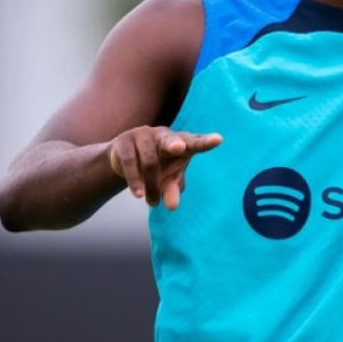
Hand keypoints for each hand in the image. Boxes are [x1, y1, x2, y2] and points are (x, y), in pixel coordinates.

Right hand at [107, 128, 222, 209]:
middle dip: (175, 144)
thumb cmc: (157, 167)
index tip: (219, 139)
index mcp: (180, 141)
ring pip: (149, 162)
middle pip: (171, 140)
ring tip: (152, 203)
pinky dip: (134, 179)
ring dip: (151, 185)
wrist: (123, 159)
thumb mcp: (167, 181)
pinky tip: (138, 194)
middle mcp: (162, 135)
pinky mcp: (124, 142)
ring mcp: (142, 135)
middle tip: (180, 148)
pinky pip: (130, 162)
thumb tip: (172, 206)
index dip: (205, 142)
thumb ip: (172, 191)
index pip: (195, 142)